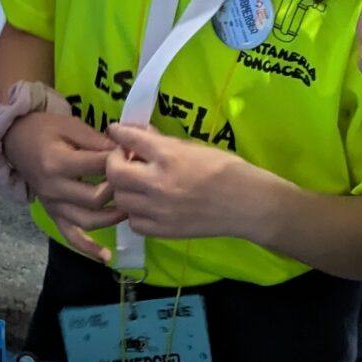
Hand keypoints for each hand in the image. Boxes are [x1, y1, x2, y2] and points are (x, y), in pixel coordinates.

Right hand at [7, 109, 123, 260]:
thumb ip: (98, 141)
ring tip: (130, 208)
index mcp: (58, 163)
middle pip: (95, 199)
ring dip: (112, 218)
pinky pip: (70, 236)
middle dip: (119, 190)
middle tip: (134, 181)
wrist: (16, 140)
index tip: (133, 154)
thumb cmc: (45, 129)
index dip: (120, 161)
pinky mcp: (52, 214)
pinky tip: (106, 257)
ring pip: (87, 221)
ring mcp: (52, 205)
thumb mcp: (71, 126)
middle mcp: (54, 188)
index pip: (98, 167)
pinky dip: (87, 248)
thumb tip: (127, 152)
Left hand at [103, 122, 273, 242]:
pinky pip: (134, 222)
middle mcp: (159, 183)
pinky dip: (135, 212)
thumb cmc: (226, 169)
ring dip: (124, 188)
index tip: (115, 131)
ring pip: (121, 199)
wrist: (247, 203)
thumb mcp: (194, 147)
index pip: (131, 139)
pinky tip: (146, 205)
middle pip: (115, 172)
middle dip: (114, 162)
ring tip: (136, 183)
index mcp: (169, 156)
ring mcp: (159, 210)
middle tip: (124, 159)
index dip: (119, 133)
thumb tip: (140, 134)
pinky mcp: (164, 230)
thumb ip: (164, 143)